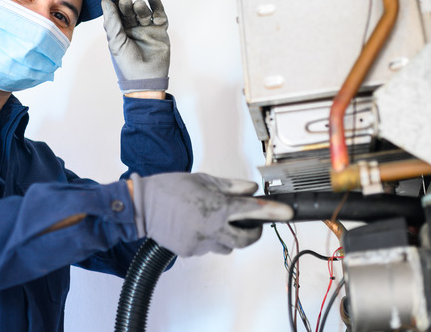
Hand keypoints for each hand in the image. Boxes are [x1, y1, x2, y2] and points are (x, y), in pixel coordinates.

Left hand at [101, 0, 169, 92]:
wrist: (146, 79)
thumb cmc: (127, 64)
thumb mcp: (116, 42)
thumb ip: (112, 21)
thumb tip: (105, 0)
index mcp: (119, 31)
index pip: (116, 12)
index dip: (114, 0)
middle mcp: (132, 28)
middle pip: (129, 9)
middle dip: (127, 4)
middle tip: (127, 3)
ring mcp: (147, 29)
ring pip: (144, 11)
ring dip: (141, 6)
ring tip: (139, 7)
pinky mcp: (160, 31)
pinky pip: (159, 15)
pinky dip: (157, 5)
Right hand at [130, 172, 293, 256]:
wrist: (142, 205)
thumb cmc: (170, 189)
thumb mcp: (204, 179)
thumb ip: (231, 187)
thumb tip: (251, 190)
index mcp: (217, 207)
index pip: (253, 211)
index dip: (274, 212)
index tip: (288, 212)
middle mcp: (212, 227)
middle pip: (246, 240)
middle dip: (253, 233)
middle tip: (251, 224)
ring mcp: (201, 242)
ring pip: (227, 246)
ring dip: (228, 236)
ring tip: (213, 221)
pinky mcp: (190, 251)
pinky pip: (208, 248)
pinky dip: (208, 239)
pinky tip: (195, 226)